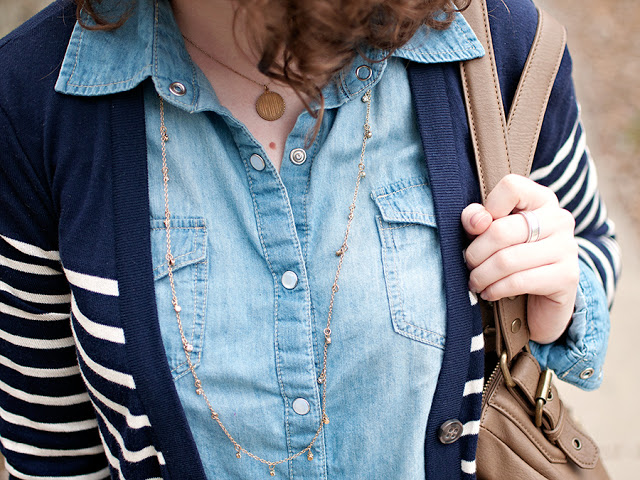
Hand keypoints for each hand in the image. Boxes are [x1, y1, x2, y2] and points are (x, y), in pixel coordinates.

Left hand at [461, 174, 579, 343]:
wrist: (543, 298)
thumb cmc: (511, 257)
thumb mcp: (490, 234)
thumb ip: (477, 218)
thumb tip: (477, 221)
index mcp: (541, 199)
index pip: (511, 187)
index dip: (487, 208)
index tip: (478, 229)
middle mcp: (559, 219)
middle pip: (501, 231)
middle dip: (475, 253)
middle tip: (469, 264)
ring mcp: (566, 247)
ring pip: (506, 260)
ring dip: (482, 275)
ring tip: (475, 281)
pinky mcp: (567, 276)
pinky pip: (518, 281)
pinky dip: (495, 289)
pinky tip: (488, 293)